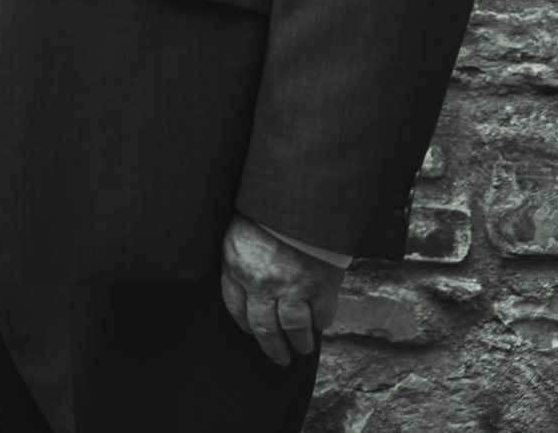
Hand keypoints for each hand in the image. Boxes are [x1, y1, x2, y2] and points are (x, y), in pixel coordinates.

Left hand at [219, 214, 343, 365]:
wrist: (297, 200)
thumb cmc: (266, 210)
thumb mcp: (239, 231)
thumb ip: (240, 258)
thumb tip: (246, 279)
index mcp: (236, 267)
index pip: (235, 308)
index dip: (245, 325)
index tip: (252, 333)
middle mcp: (261, 283)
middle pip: (263, 327)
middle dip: (272, 347)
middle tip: (279, 357)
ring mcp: (291, 287)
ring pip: (294, 328)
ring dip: (300, 342)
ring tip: (302, 348)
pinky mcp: (319, 285)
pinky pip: (322, 314)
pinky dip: (322, 321)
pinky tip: (321, 323)